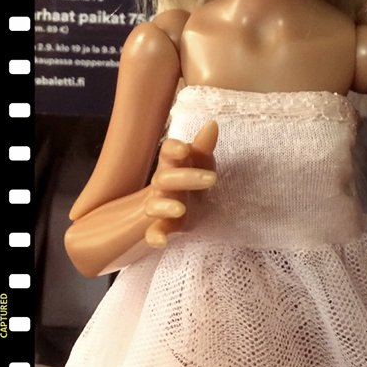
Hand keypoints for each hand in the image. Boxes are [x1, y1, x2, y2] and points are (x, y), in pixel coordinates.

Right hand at [144, 120, 217, 247]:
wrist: (181, 210)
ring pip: (155, 204)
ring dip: (165, 206)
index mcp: (173, 164)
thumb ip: (205, 147)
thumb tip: (212, 123)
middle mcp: (163, 183)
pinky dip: (155, 236)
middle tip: (212, 178)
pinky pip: (153, 232)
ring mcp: (161, 205)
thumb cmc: (192, 182)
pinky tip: (161, 242)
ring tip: (181, 209)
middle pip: (166, 177)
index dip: (173, 149)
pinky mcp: (163, 227)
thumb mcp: (201, 164)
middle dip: (187, 177)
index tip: (184, 150)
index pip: (167, 151)